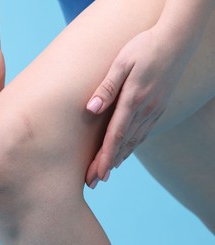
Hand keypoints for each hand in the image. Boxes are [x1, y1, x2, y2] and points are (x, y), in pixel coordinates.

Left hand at [84, 27, 190, 188]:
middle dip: (107, 165)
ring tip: (105, 174)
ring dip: (118, 159)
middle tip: (93, 182)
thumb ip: (107, 87)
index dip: (104, 157)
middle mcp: (146, 110)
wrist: (175, 40)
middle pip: (122, 144)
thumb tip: (91, 109)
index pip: (116, 135)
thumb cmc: (144, 47)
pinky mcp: (158, 108)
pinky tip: (123, 154)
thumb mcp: (122, 62)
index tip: (96, 174)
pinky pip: (142, 134)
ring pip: (133, 142)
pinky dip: (131, 147)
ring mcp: (154, 111)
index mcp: (134, 99)